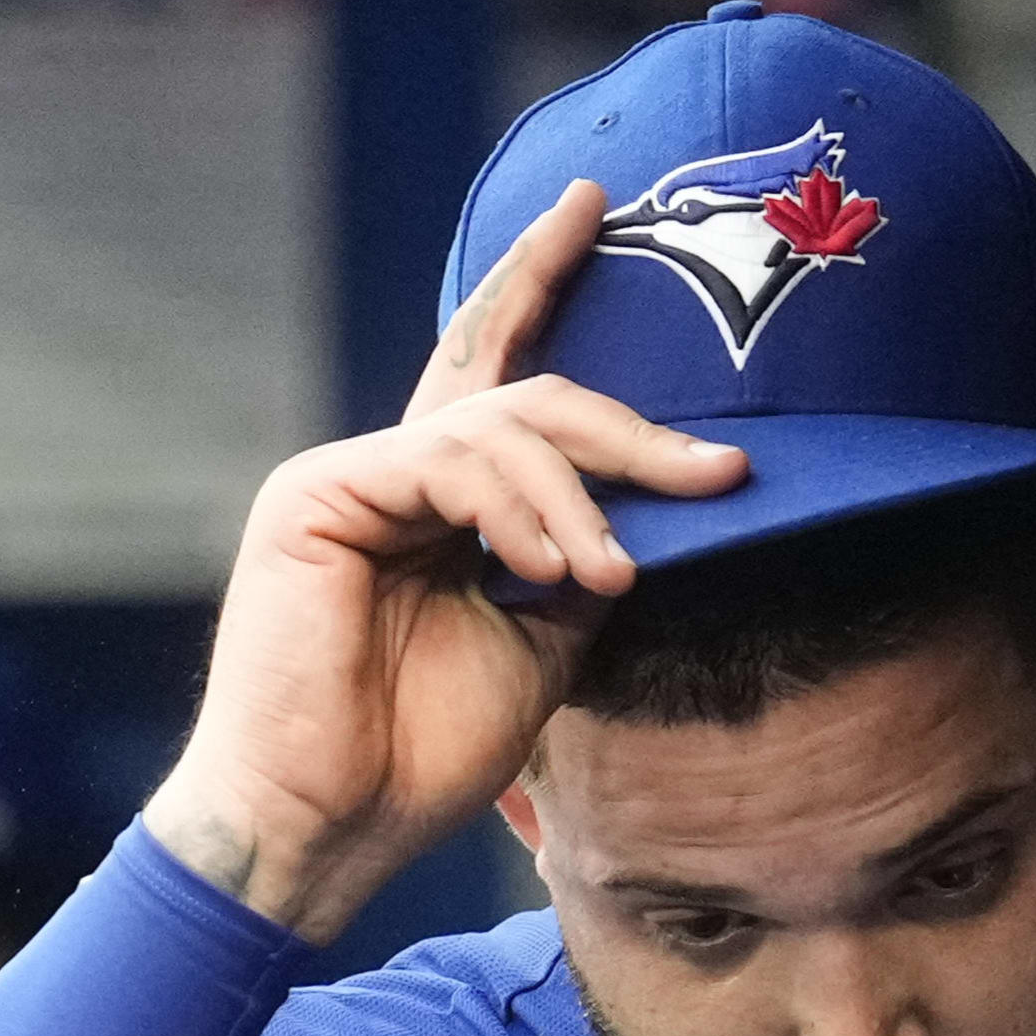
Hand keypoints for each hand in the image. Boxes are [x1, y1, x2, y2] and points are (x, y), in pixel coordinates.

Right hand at [141, 185, 750, 939]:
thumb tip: (663, 505)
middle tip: (715, 467)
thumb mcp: (543, 645)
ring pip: (499, 427)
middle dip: (625, 422)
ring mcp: (350, 474)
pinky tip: (552, 568)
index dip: (537, 283)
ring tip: (613, 578)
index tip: (594, 210)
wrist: (330, 825)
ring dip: (581, 499)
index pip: (497, 371)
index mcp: (439, 502)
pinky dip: (515, 510)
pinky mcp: (319, 492)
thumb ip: (583, 562)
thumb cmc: (422, 754)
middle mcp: (391, 469)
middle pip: (520, 390)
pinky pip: (447, 461)